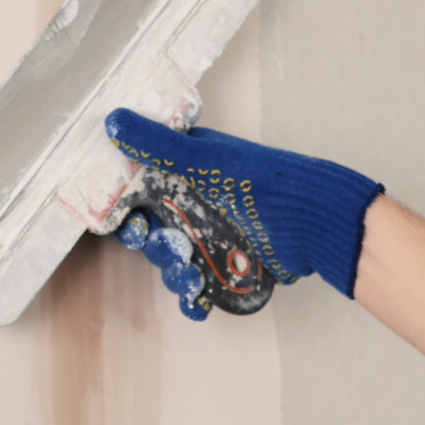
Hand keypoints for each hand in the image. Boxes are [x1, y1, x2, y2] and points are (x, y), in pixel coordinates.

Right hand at [103, 109, 383, 302]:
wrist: (312, 221)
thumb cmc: (259, 182)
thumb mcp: (203, 160)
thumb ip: (157, 144)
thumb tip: (112, 121)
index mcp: (188, 174)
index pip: (143, 193)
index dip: (129, 210)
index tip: (130, 221)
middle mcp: (198, 206)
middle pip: (156, 232)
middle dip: (157, 246)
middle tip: (171, 246)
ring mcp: (215, 238)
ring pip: (176, 263)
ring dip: (176, 274)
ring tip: (192, 274)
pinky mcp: (231, 267)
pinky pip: (202, 288)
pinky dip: (195, 300)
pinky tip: (199, 304)